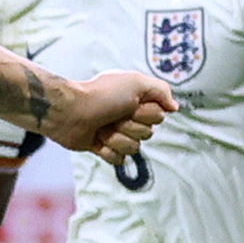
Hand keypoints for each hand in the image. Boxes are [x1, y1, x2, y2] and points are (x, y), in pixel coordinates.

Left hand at [46, 73, 177, 162]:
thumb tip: (174, 108)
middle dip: (130, 127)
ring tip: (102, 129)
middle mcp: (130, 117)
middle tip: (113, 116)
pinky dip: (108, 151)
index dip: (147, 114)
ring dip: (117, 139)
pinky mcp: (104, 148)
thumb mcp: (136, 82)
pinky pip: (119, 160)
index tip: (132, 105)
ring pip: (134, 148)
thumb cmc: (101, 94)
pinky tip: (97, 141)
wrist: (69, 111)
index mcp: (138, 101)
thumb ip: (162, 90)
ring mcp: (117, 133)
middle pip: (147, 134)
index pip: (159, 117)